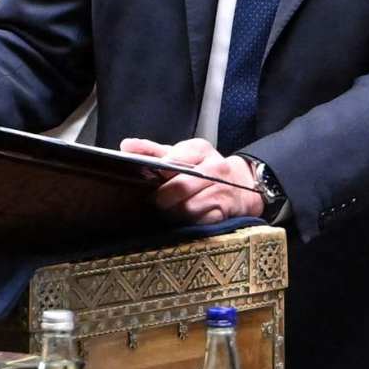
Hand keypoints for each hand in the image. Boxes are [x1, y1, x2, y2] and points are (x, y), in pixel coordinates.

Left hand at [127, 135, 268, 225]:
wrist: (242, 185)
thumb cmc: (203, 168)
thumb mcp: (181, 154)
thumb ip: (152, 150)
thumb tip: (126, 146)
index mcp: (200, 149)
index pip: (174, 159)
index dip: (159, 171)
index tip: (147, 180)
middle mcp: (214, 167)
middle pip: (180, 186)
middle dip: (162, 197)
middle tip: (154, 201)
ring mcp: (222, 190)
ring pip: (188, 207)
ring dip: (173, 212)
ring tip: (167, 211)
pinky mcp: (224, 211)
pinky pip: (199, 221)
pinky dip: (187, 222)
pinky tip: (182, 219)